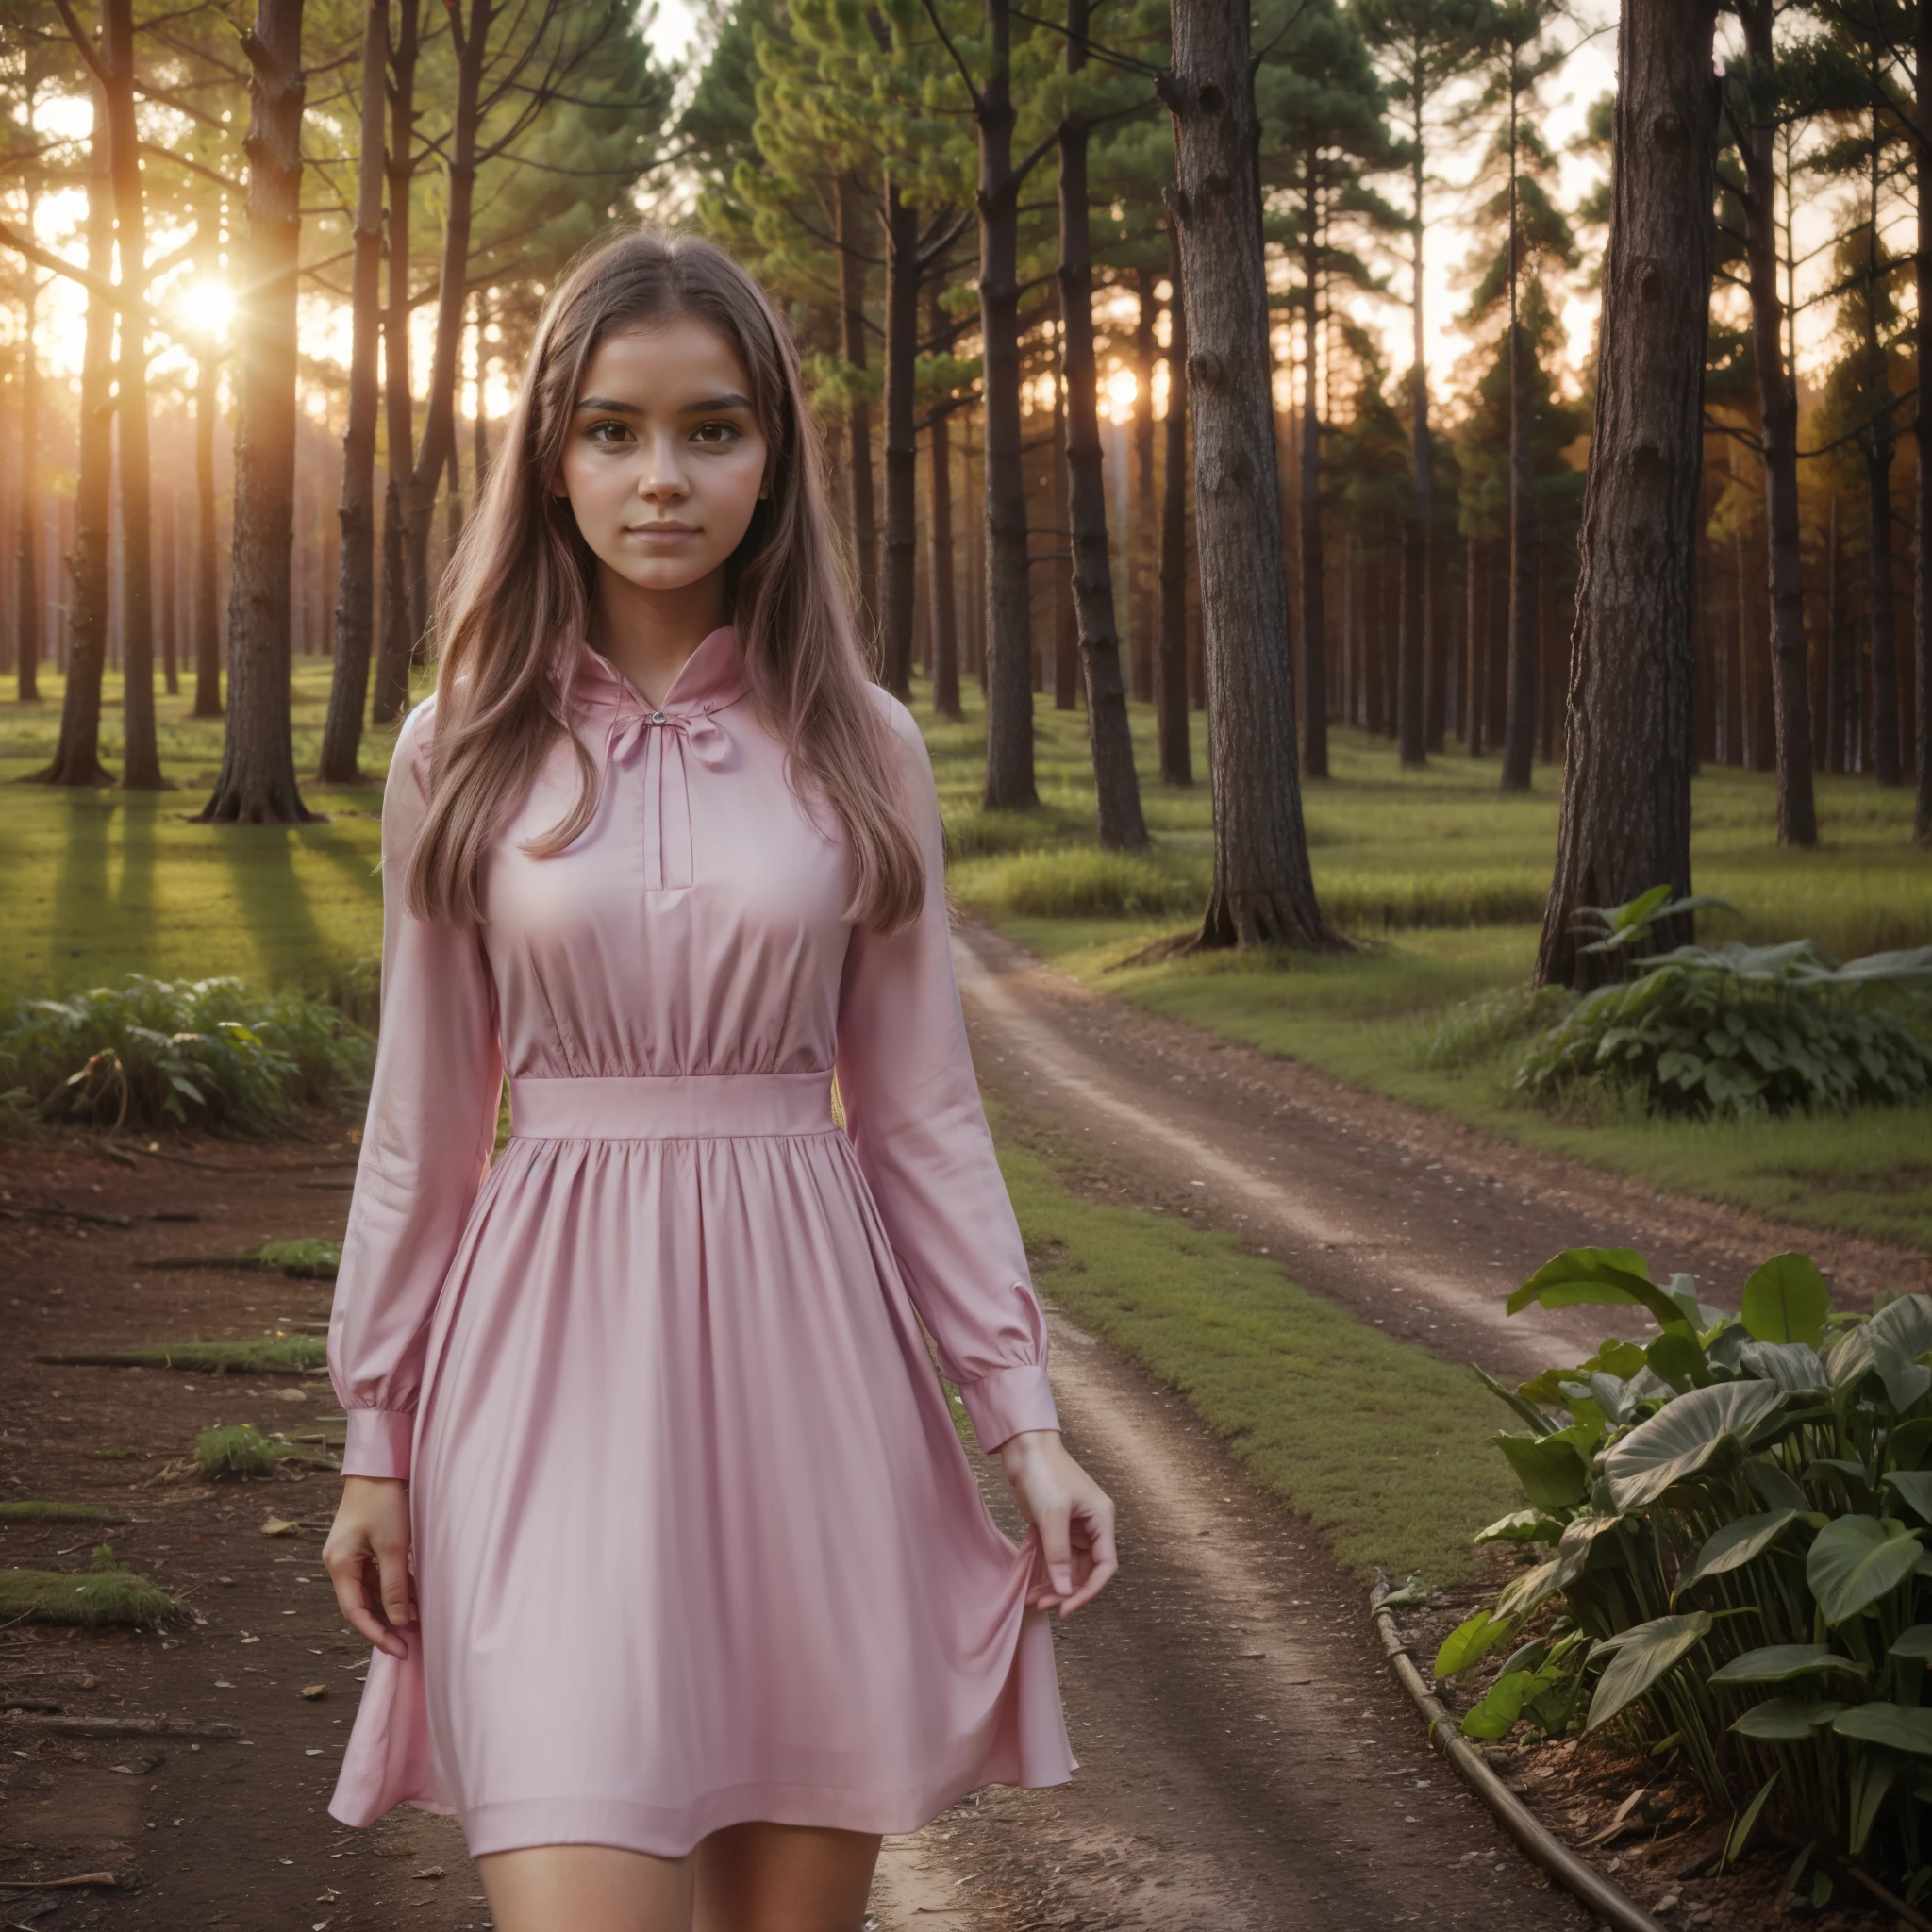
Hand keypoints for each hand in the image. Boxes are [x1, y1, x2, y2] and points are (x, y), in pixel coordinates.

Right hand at [323, 1475, 416, 1657]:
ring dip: (391, 1609)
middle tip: (409, 1645)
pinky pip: (376, 1578)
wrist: (380, 1467)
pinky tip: (413, 1599)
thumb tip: (400, 1621)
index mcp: (339, 1565)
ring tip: (417, 1625)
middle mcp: (339, 1564)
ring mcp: (350, 1556)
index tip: (399, 1650)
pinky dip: (393, 1590)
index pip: (356, 1612)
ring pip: (370, 1593)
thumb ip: (395, 1585)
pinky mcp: (362, 1548)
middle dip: (384, 1626)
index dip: (377, 1635)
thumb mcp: (393, 1546)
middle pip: (360, 1606)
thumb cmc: (384, 1501)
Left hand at [995, 1429, 1116, 1617]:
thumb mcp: (1052, 1515)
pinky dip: (1046, 1572)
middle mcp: (1092, 1526)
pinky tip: (1032, 1586)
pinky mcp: (1057, 1527)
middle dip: (1067, 1590)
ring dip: (1054, 1585)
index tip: (1066, 1608)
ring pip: (1070, 1567)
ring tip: (1033, 1600)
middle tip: (1044, 1605)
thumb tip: (1065, 1590)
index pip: (1104, 1566)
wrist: (1025, 1447)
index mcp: (1102, 1520)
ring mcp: (1074, 1527)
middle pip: (1087, 1570)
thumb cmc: (1044, 1472)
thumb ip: (1059, 1554)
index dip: (1088, 1591)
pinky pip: (1056, 1558)